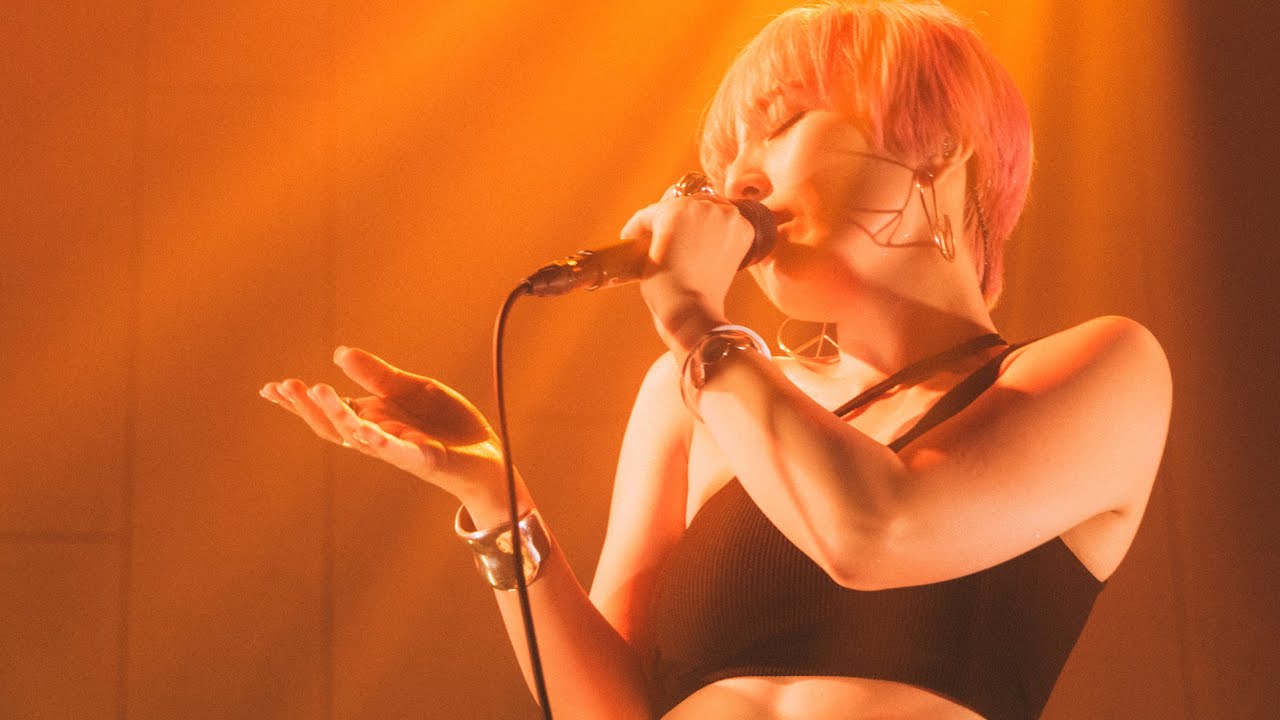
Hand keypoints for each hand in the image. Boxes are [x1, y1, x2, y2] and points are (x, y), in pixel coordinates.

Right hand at [259, 346, 505, 503]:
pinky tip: (366, 429)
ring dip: (337, 415)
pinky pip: (399, 450)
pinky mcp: (424, 459)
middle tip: (284, 386)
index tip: (270, 388)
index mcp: (373, 418)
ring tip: (318, 390)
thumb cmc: (447, 424)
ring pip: (360, 436)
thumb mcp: (412, 389)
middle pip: (334, 425)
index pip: (329, 410)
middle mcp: (378, 436)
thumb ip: (378, 375)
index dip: (300, 401)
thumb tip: (339, 352)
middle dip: (307, 407)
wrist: (487, 455)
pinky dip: (382, 440)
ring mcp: (399, 450)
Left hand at [619, 194, 753, 352]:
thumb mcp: (717, 264)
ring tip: (641, 240)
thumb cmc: (703, 298)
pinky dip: (635, 227)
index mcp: (743, 225)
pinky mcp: (672, 215)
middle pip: (690, 205)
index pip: (712, 211)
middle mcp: (725, 211)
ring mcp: (700, 210)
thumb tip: (682, 231)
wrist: (693, 312)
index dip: (692, 223)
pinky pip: (647, 215)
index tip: (678, 236)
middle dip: (673, 219)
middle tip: (657, 236)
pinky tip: (628, 239)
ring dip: (653, 223)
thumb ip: (709, 243)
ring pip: (668, 208)